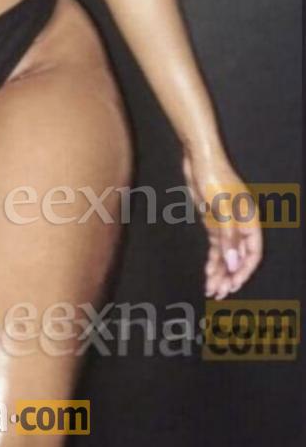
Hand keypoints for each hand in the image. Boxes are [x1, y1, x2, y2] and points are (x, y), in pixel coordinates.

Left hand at [182, 150, 262, 299]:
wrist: (199, 157)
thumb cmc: (214, 177)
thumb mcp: (221, 209)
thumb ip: (228, 238)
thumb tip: (234, 264)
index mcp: (250, 222)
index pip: (253, 253)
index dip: (244, 271)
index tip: (232, 286)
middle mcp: (240, 225)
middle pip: (238, 257)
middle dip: (229, 276)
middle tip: (218, 293)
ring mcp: (226, 224)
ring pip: (226, 254)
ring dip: (219, 271)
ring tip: (211, 288)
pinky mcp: (213, 220)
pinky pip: (215, 246)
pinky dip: (212, 259)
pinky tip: (208, 272)